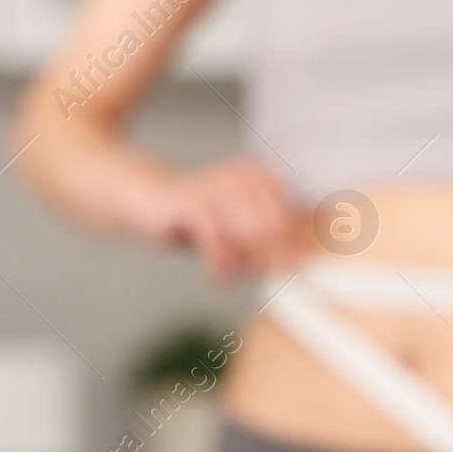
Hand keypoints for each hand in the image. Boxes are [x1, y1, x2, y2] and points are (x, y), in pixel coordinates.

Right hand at [138, 158, 301, 281]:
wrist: (153, 204)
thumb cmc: (203, 223)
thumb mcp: (243, 236)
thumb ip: (271, 247)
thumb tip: (299, 267)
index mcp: (262, 175)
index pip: (290, 221)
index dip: (286, 252)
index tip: (272, 270)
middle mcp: (243, 175)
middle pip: (274, 230)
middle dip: (264, 259)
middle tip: (247, 273)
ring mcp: (218, 185)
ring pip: (250, 236)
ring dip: (241, 266)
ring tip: (228, 275)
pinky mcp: (192, 202)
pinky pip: (219, 242)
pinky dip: (222, 268)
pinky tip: (217, 276)